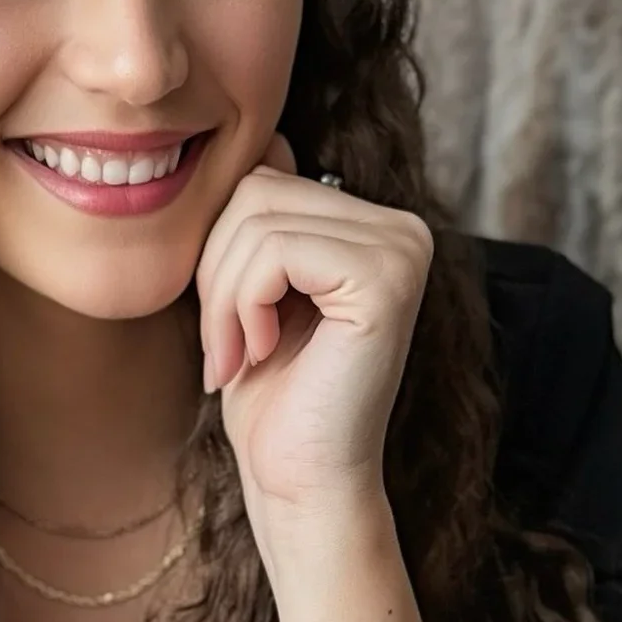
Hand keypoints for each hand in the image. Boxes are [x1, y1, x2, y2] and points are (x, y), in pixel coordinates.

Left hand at [194, 133, 433, 517]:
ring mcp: (404, 249)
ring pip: (256, 221)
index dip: (220, 254)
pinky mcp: (388, 278)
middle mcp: (404, 229)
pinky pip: (274, 250)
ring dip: (224, 299)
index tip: (228, 328)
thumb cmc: (272, 399)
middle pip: (256, 190)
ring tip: (241, 356)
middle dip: (217, 274)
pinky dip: (243, 306)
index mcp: (376, 227)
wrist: (299, 483)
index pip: (262, 181)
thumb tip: (271, 138)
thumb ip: (268, 220)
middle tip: (228, 348)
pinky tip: (263, 354)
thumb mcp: (254, 292)